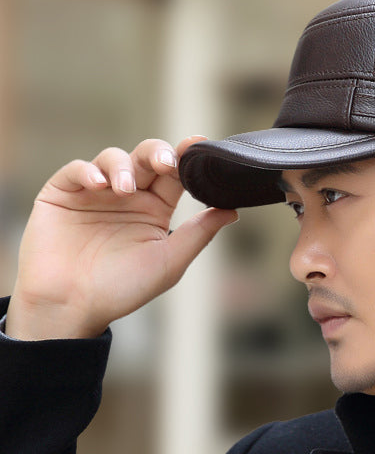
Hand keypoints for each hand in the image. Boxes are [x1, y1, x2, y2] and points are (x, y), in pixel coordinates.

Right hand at [6, 137, 237, 340]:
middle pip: (147, 158)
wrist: (74, 308)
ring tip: (125, 190)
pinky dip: (88, 171)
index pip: (174, 175)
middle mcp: (128, 195)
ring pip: (114, 159)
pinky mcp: (62, 194)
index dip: (186, 159)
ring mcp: (95, 192)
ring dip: (123, 167)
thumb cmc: (123, 289)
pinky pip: (76, 171)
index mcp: (155, 208)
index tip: (198, 146)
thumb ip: (199, 234)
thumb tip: (232, 210)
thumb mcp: (169, 262)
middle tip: (167, 162)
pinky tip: (99, 185)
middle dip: (159, 153)